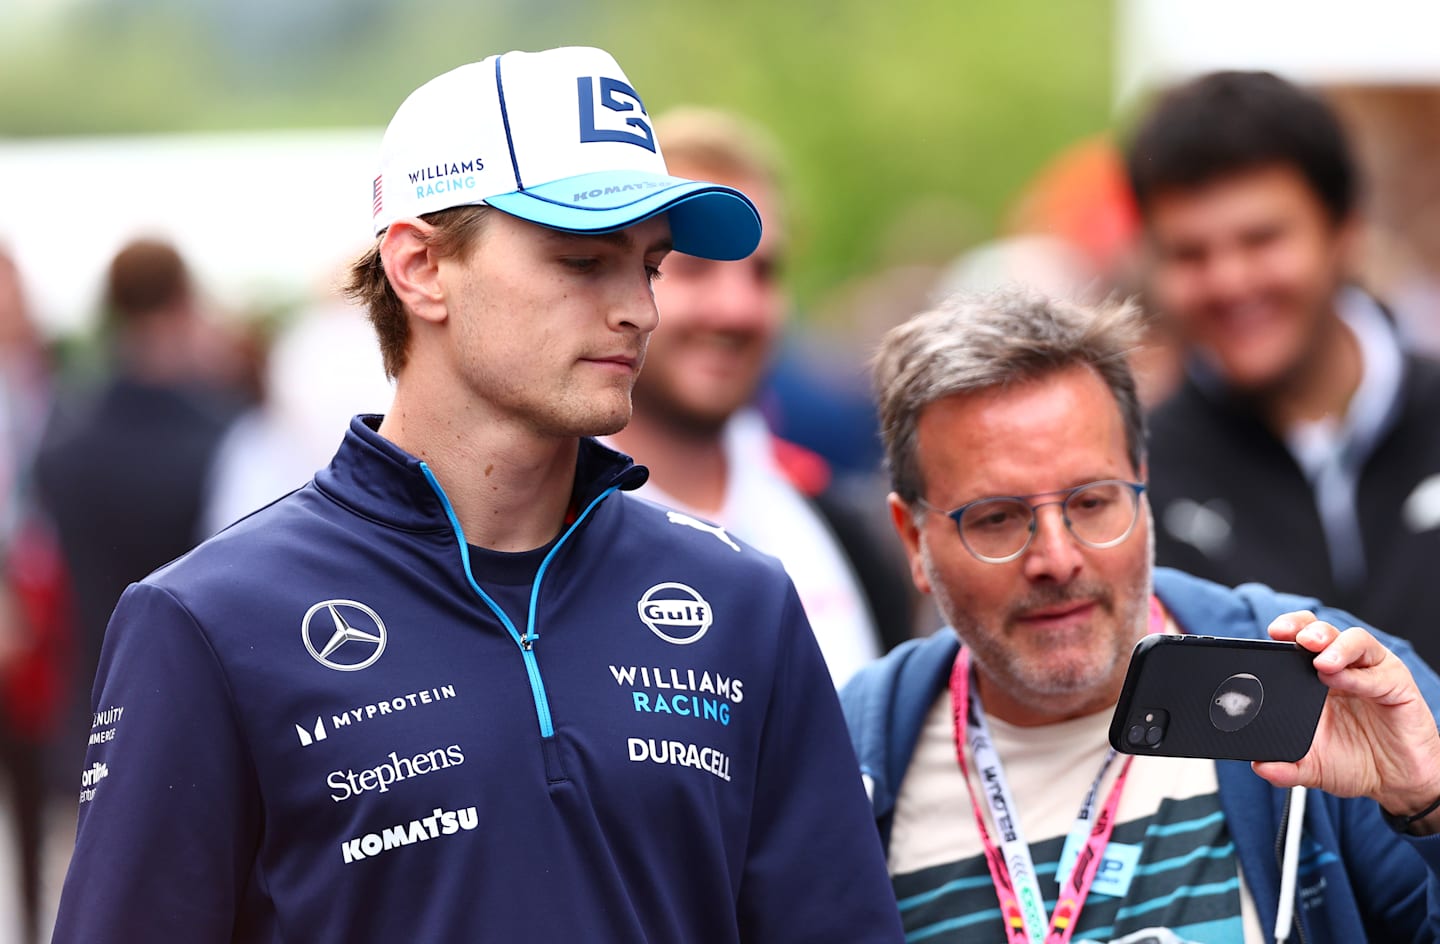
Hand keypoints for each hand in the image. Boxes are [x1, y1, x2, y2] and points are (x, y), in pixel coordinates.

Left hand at [1252, 611, 1439, 829]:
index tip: (1270, 636)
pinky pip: (1379, 672)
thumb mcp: (1312, 767)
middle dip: (1304, 627)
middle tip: (1294, 639)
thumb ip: (1285, 767)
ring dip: (1335, 645)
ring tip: (1321, 661)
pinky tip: (1344, 681)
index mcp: (1313, 679)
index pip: (1296, 640)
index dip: (1285, 631)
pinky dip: (1360, 675)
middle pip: (1322, 631)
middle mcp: (1342, 669)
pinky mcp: (1397, 685)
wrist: (1396, 782)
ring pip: (1354, 640)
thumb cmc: (1355, 763)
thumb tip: (1259, 767)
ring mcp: (1370, 673)